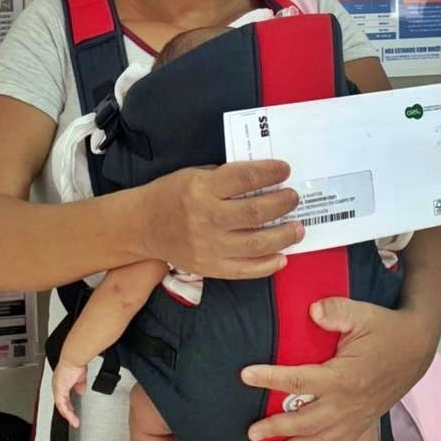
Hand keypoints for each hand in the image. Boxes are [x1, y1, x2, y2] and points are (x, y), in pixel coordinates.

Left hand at [52, 359, 88, 427]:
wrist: (73, 359)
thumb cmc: (76, 363)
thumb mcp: (80, 377)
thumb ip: (79, 384)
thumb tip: (81, 390)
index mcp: (61, 381)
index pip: (63, 396)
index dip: (67, 403)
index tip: (72, 409)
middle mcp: (57, 385)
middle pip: (61, 402)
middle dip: (67, 411)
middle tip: (72, 419)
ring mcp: (57, 389)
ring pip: (61, 406)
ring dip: (68, 415)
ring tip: (74, 421)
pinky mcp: (59, 392)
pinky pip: (62, 407)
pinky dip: (68, 414)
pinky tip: (73, 418)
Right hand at [139, 160, 302, 279]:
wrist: (142, 226)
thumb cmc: (171, 195)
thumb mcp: (194, 175)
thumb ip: (226, 178)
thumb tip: (264, 180)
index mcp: (202, 189)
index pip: (244, 178)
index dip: (270, 172)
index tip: (285, 169)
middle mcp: (206, 218)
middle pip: (256, 212)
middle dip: (283, 203)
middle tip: (294, 198)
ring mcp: (209, 247)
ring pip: (257, 243)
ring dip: (284, 235)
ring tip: (297, 228)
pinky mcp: (210, 268)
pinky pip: (246, 270)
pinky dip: (268, 265)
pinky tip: (282, 256)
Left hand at [241, 297, 437, 440]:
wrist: (417, 348)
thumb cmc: (387, 330)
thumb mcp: (362, 313)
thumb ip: (336, 310)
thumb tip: (312, 310)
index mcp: (344, 377)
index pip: (299, 379)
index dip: (269, 378)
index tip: (246, 375)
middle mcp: (347, 403)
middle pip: (305, 421)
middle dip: (276, 428)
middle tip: (251, 430)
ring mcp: (355, 417)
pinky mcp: (361, 423)